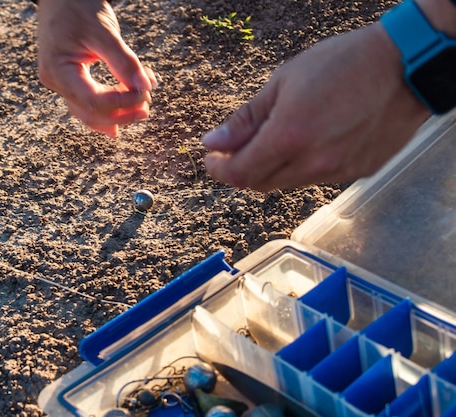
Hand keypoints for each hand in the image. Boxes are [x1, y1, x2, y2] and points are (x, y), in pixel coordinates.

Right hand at [37, 0, 156, 136]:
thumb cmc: (79, 6)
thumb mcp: (104, 30)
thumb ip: (125, 61)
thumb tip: (146, 88)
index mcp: (58, 69)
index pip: (93, 101)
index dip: (122, 103)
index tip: (145, 93)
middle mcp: (55, 81)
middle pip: (90, 113)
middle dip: (121, 114)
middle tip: (147, 108)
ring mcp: (60, 83)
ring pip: (89, 112)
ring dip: (117, 113)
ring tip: (142, 107)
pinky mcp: (69, 81)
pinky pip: (88, 103)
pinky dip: (108, 107)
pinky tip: (125, 110)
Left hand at [201, 23, 429, 191]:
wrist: (406, 66)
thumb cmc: (343, 64)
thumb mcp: (283, 82)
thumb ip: (245, 119)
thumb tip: (213, 141)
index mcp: (289, 137)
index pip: (239, 173)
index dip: (219, 170)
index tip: (212, 159)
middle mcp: (312, 163)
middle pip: (260, 184)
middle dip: (241, 170)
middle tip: (235, 150)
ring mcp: (337, 172)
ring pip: (287, 183)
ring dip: (271, 169)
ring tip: (275, 140)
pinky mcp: (357, 173)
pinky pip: (316, 179)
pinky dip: (301, 167)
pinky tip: (308, 142)